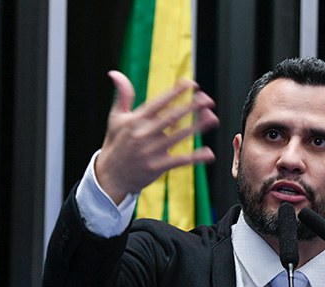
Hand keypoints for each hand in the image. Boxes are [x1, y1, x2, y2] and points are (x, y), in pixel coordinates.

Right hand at [95, 70, 219, 203]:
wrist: (111, 175)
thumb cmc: (116, 143)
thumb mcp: (116, 118)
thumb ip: (122, 96)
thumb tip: (115, 73)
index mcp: (135, 120)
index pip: (158, 103)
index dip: (175, 92)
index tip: (190, 83)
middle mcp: (143, 134)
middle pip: (171, 117)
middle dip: (190, 107)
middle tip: (207, 99)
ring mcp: (150, 151)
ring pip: (178, 137)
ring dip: (197, 127)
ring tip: (213, 118)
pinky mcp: (156, 167)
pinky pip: (179, 161)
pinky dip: (195, 158)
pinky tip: (209, 153)